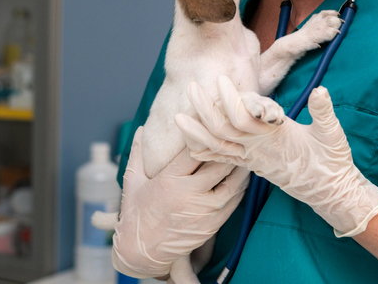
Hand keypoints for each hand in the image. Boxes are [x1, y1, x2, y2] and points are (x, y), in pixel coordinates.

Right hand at [111, 126, 248, 277]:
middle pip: (218, 164)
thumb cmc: (136, 214)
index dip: (205, 135)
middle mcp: (188, 194)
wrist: (141, 253)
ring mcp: (202, 211)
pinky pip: (233, 201)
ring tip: (245, 152)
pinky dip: (240, 187)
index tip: (213, 125)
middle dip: (229, 149)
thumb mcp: (132, 182)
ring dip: (240, 167)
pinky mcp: (212, 224)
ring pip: (231, 182)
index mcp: (168, 180)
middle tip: (237, 135)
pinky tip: (242, 175)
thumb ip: (138, 154)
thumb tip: (139, 128)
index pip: (193, 151)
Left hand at [175, 76, 377, 237]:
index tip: (220, 79)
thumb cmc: (331, 161)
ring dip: (197, 131)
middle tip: (191, 87)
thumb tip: (320, 90)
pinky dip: (204, 151)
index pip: (244, 119)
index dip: (230, 100)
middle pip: (222, 131)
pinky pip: (222, 160)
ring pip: (217, 147)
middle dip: (204, 110)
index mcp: (274, 138)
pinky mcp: (252, 165)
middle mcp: (258, 150)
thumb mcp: (333, 134)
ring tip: (178, 116)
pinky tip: (190, 144)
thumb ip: (324, 112)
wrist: (330, 191)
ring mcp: (252, 160)